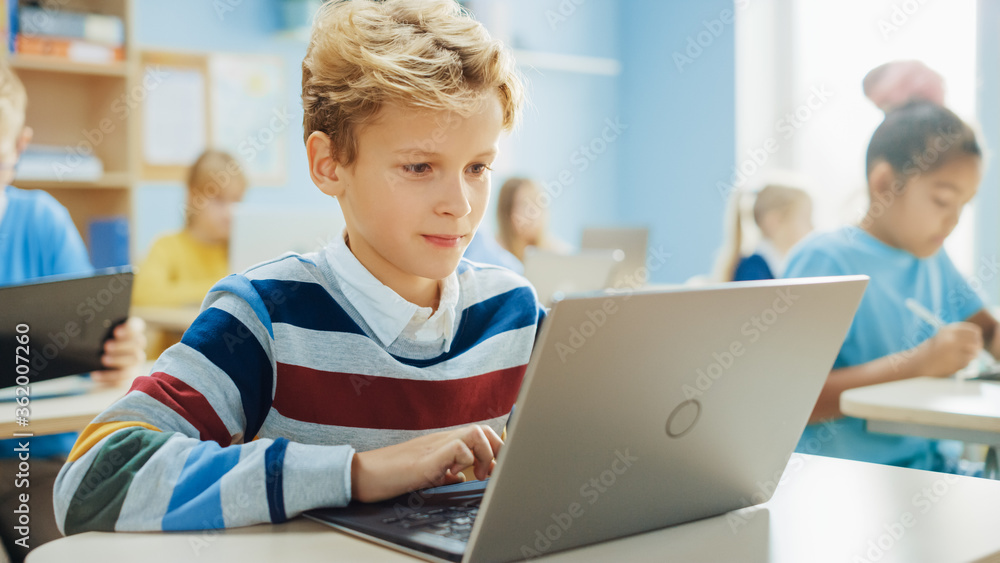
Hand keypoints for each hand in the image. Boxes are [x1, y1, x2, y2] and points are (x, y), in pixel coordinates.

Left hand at [92, 317, 146, 385]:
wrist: (101, 370)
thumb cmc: (101, 348)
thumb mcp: (100, 340)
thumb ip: (100, 333)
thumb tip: (87, 327)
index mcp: (131, 333)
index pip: (138, 325)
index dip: (130, 328)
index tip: (116, 331)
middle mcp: (137, 346)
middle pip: (139, 342)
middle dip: (123, 344)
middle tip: (106, 346)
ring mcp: (135, 361)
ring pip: (135, 358)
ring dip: (119, 359)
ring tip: (104, 359)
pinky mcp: (129, 375)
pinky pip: (123, 376)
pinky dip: (109, 375)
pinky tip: (95, 374)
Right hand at [351, 425, 502, 502]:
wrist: (363, 474)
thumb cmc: (391, 474)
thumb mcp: (427, 474)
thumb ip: (446, 471)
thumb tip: (463, 476)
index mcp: (444, 443)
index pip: (480, 434)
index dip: (495, 449)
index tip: (493, 470)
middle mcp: (442, 439)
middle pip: (483, 429)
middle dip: (496, 450)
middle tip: (488, 473)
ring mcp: (434, 445)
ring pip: (475, 432)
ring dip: (483, 454)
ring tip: (476, 474)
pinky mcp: (426, 458)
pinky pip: (457, 447)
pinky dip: (464, 460)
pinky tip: (455, 473)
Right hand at [915, 322, 982, 377]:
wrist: (916, 364)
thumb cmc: (927, 352)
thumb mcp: (940, 339)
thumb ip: (956, 337)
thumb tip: (975, 341)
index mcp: (948, 330)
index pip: (973, 330)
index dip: (976, 336)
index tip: (976, 340)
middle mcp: (952, 339)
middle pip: (976, 342)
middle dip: (976, 347)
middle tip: (974, 351)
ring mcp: (954, 352)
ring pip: (973, 354)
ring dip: (968, 357)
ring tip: (954, 359)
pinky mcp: (955, 363)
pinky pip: (966, 363)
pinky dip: (962, 365)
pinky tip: (950, 365)